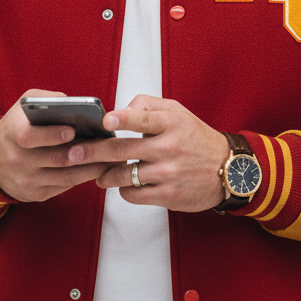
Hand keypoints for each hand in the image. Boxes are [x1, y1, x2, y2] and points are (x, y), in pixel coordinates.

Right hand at [0, 89, 118, 202]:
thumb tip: (72, 103)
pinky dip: (83, 177)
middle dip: (85, 152)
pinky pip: (65, 187)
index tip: (72, 130)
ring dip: (92, 168)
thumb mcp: (23, 105)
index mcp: (12, 135)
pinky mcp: (36, 194)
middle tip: (108, 145)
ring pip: (66, 176)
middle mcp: (17, 160)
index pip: (29, 137)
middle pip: (56, 159)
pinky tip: (99, 168)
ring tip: (111, 157)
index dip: (51, 135)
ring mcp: (27, 180)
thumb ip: (46, 99)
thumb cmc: (15, 126)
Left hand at [81, 96, 230, 210]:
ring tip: (98, 174)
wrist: (228, 170)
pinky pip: (133, 194)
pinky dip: (123, 189)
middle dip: (93, 152)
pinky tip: (124, 185)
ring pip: (123, 175)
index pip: (143, 118)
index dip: (123, 118)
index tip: (105, 121)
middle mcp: (169, 147)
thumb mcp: (178, 112)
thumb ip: (147, 105)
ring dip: (105, 175)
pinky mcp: (168, 195)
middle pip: (122, 149)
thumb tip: (118, 110)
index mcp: (171, 123)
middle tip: (73, 153)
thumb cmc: (195, 138)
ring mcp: (169, 173)